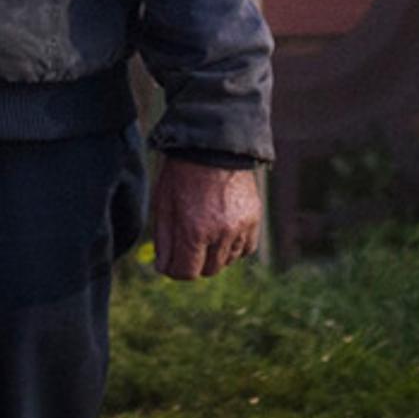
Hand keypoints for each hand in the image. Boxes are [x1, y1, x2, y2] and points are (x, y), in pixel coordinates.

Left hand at [148, 157, 261, 279]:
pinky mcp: (254, 218)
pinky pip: (246, 248)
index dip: (175, 271)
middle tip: (186, 248)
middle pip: (209, 270)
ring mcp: (241, 226)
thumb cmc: (182, 174)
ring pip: (228, 261)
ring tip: (204, 236)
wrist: (212, 145)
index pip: (187, 272)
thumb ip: (164, 241)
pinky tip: (223, 234)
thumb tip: (164, 268)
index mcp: (194, 230)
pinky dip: (234, 247)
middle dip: (194, 264)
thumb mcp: (164, 205)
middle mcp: (221, 233)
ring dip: (214, 256)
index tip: (170, 263)